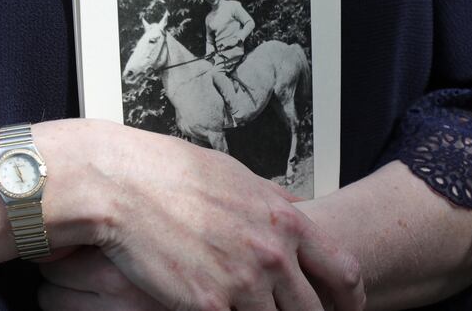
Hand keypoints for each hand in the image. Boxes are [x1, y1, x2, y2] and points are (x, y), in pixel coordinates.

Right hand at [52, 122, 364, 309]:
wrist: (121, 184)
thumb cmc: (170, 174)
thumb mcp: (236, 174)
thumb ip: (274, 197)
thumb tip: (300, 207)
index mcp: (284, 219)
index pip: (344, 270)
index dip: (350, 298)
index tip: (346, 309)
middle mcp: (272, 254)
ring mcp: (242, 283)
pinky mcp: (208, 306)